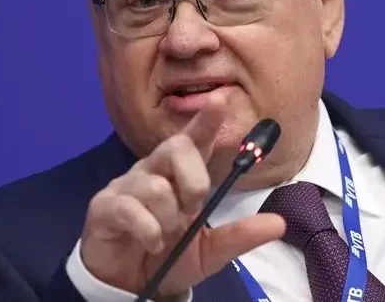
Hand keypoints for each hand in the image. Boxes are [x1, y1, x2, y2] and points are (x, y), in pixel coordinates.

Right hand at [80, 94, 285, 297]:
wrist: (130, 284)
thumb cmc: (169, 257)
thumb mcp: (210, 251)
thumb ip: (240, 236)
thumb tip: (280, 223)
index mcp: (180, 174)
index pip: (194, 138)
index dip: (206, 119)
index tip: (219, 101)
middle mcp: (153, 170)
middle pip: (176, 147)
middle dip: (194, 180)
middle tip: (192, 210)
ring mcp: (127, 186)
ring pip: (156, 186)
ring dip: (169, 218)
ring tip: (166, 236)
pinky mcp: (104, 206)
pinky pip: (130, 208)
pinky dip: (149, 230)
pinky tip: (152, 242)